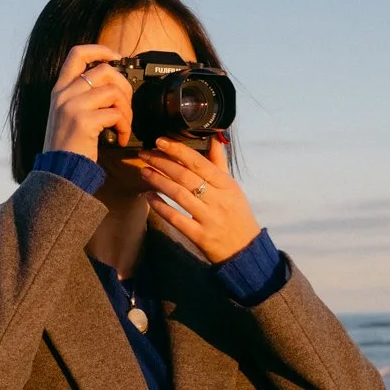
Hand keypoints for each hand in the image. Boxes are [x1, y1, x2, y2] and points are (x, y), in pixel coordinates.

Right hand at [41, 44, 134, 161]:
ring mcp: (73, 106)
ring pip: (114, 92)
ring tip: (123, 125)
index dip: (100, 50)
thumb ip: (82, 95)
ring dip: (127, 110)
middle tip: (125, 104)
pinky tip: (120, 137)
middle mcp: (64, 94)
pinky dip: (125, 127)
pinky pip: (116, 114)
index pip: (77, 54)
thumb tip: (112, 84)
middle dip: (123, 86)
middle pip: (104, 70)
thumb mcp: (67, 113)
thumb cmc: (68, 145)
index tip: (116, 58)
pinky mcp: (83, 121)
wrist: (59, 170)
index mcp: (60, 89)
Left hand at [138, 135, 260, 263]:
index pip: (199, 162)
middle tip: (145, 154)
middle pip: (185, 176)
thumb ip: (219, 164)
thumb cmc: (237, 214)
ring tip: (144, 172)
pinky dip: (160, 206)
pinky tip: (148, 196)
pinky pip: (175, 218)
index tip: (160, 141)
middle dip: (162, 163)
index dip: (178, 150)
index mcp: (226, 185)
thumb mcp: (232, 187)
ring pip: (178, 195)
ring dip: (158, 181)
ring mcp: (208, 218)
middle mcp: (217, 199)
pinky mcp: (199, 235)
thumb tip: (214, 140)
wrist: (245, 249)